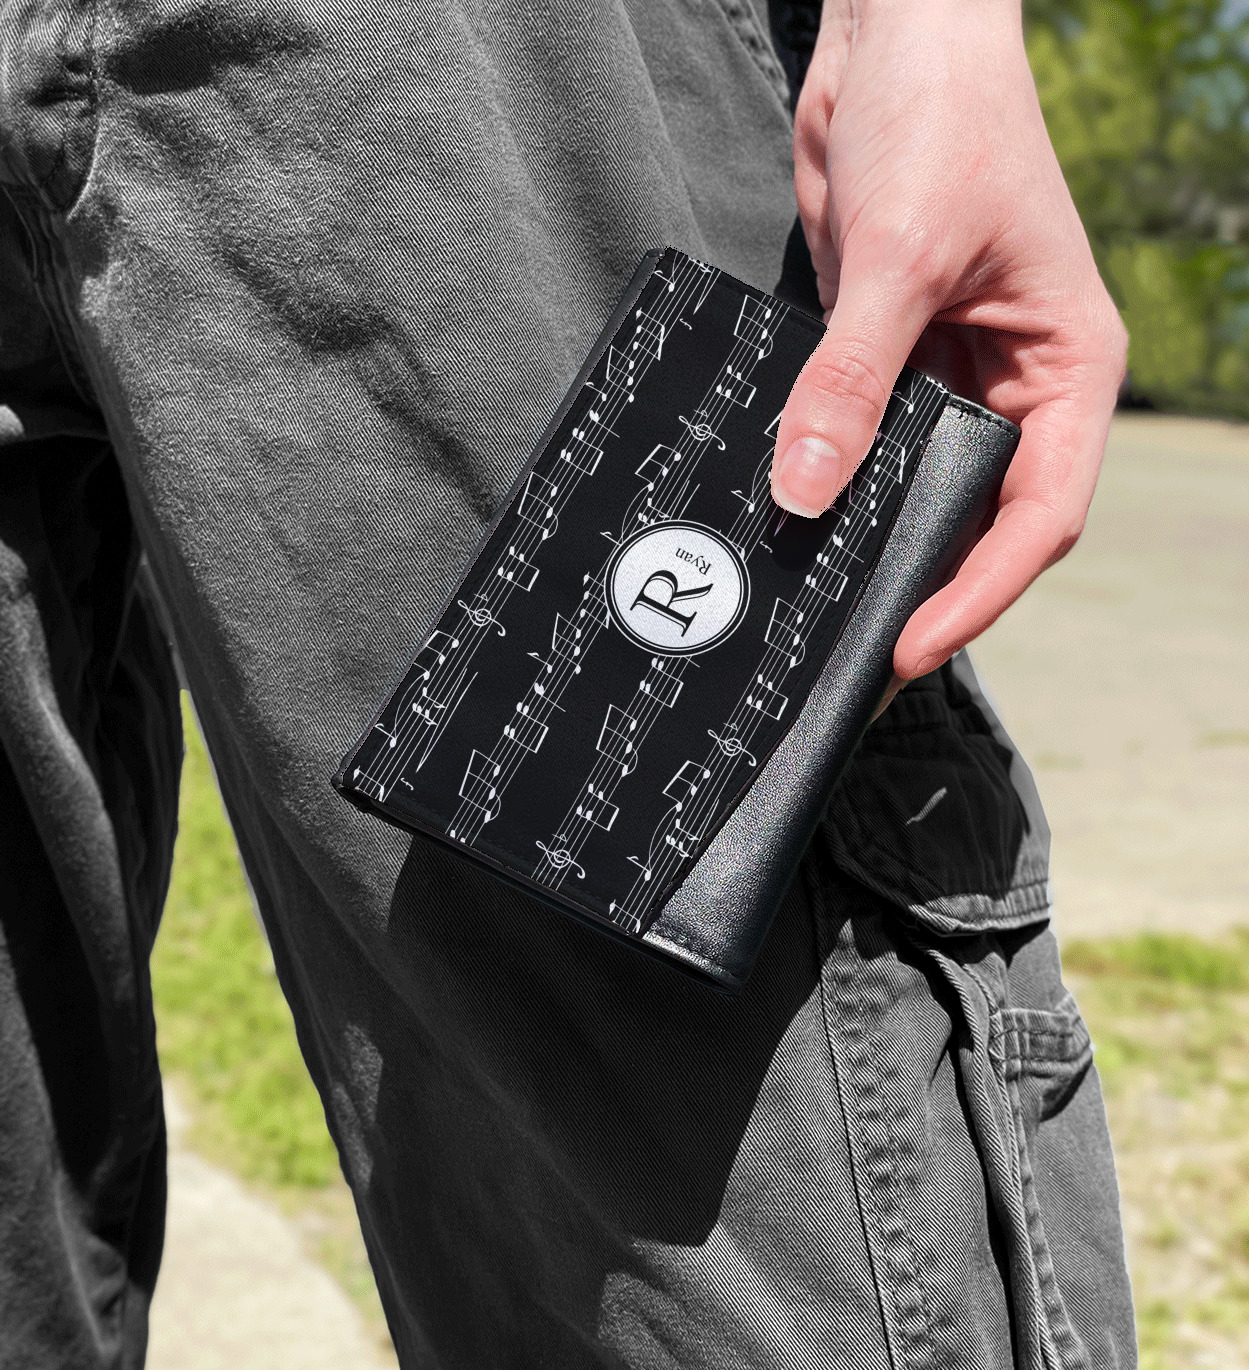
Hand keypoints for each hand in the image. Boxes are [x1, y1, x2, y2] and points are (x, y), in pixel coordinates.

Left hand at [771, 0, 1126, 681]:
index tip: (911, 643)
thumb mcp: (899, 257)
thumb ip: (850, 380)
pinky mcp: (889, 360)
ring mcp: (950, 376)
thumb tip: (804, 490)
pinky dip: (835, 482)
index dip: (980, 592)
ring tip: (821, 606)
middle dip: (927, 583)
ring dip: (874, 540)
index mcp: (1065, 368)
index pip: (1039, 512)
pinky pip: (865, 442)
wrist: (895, 35)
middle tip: (856, 649)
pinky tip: (794, 521)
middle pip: (981, 517)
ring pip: (919, 488)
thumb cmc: (943, 117)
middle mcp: (1016, 384)